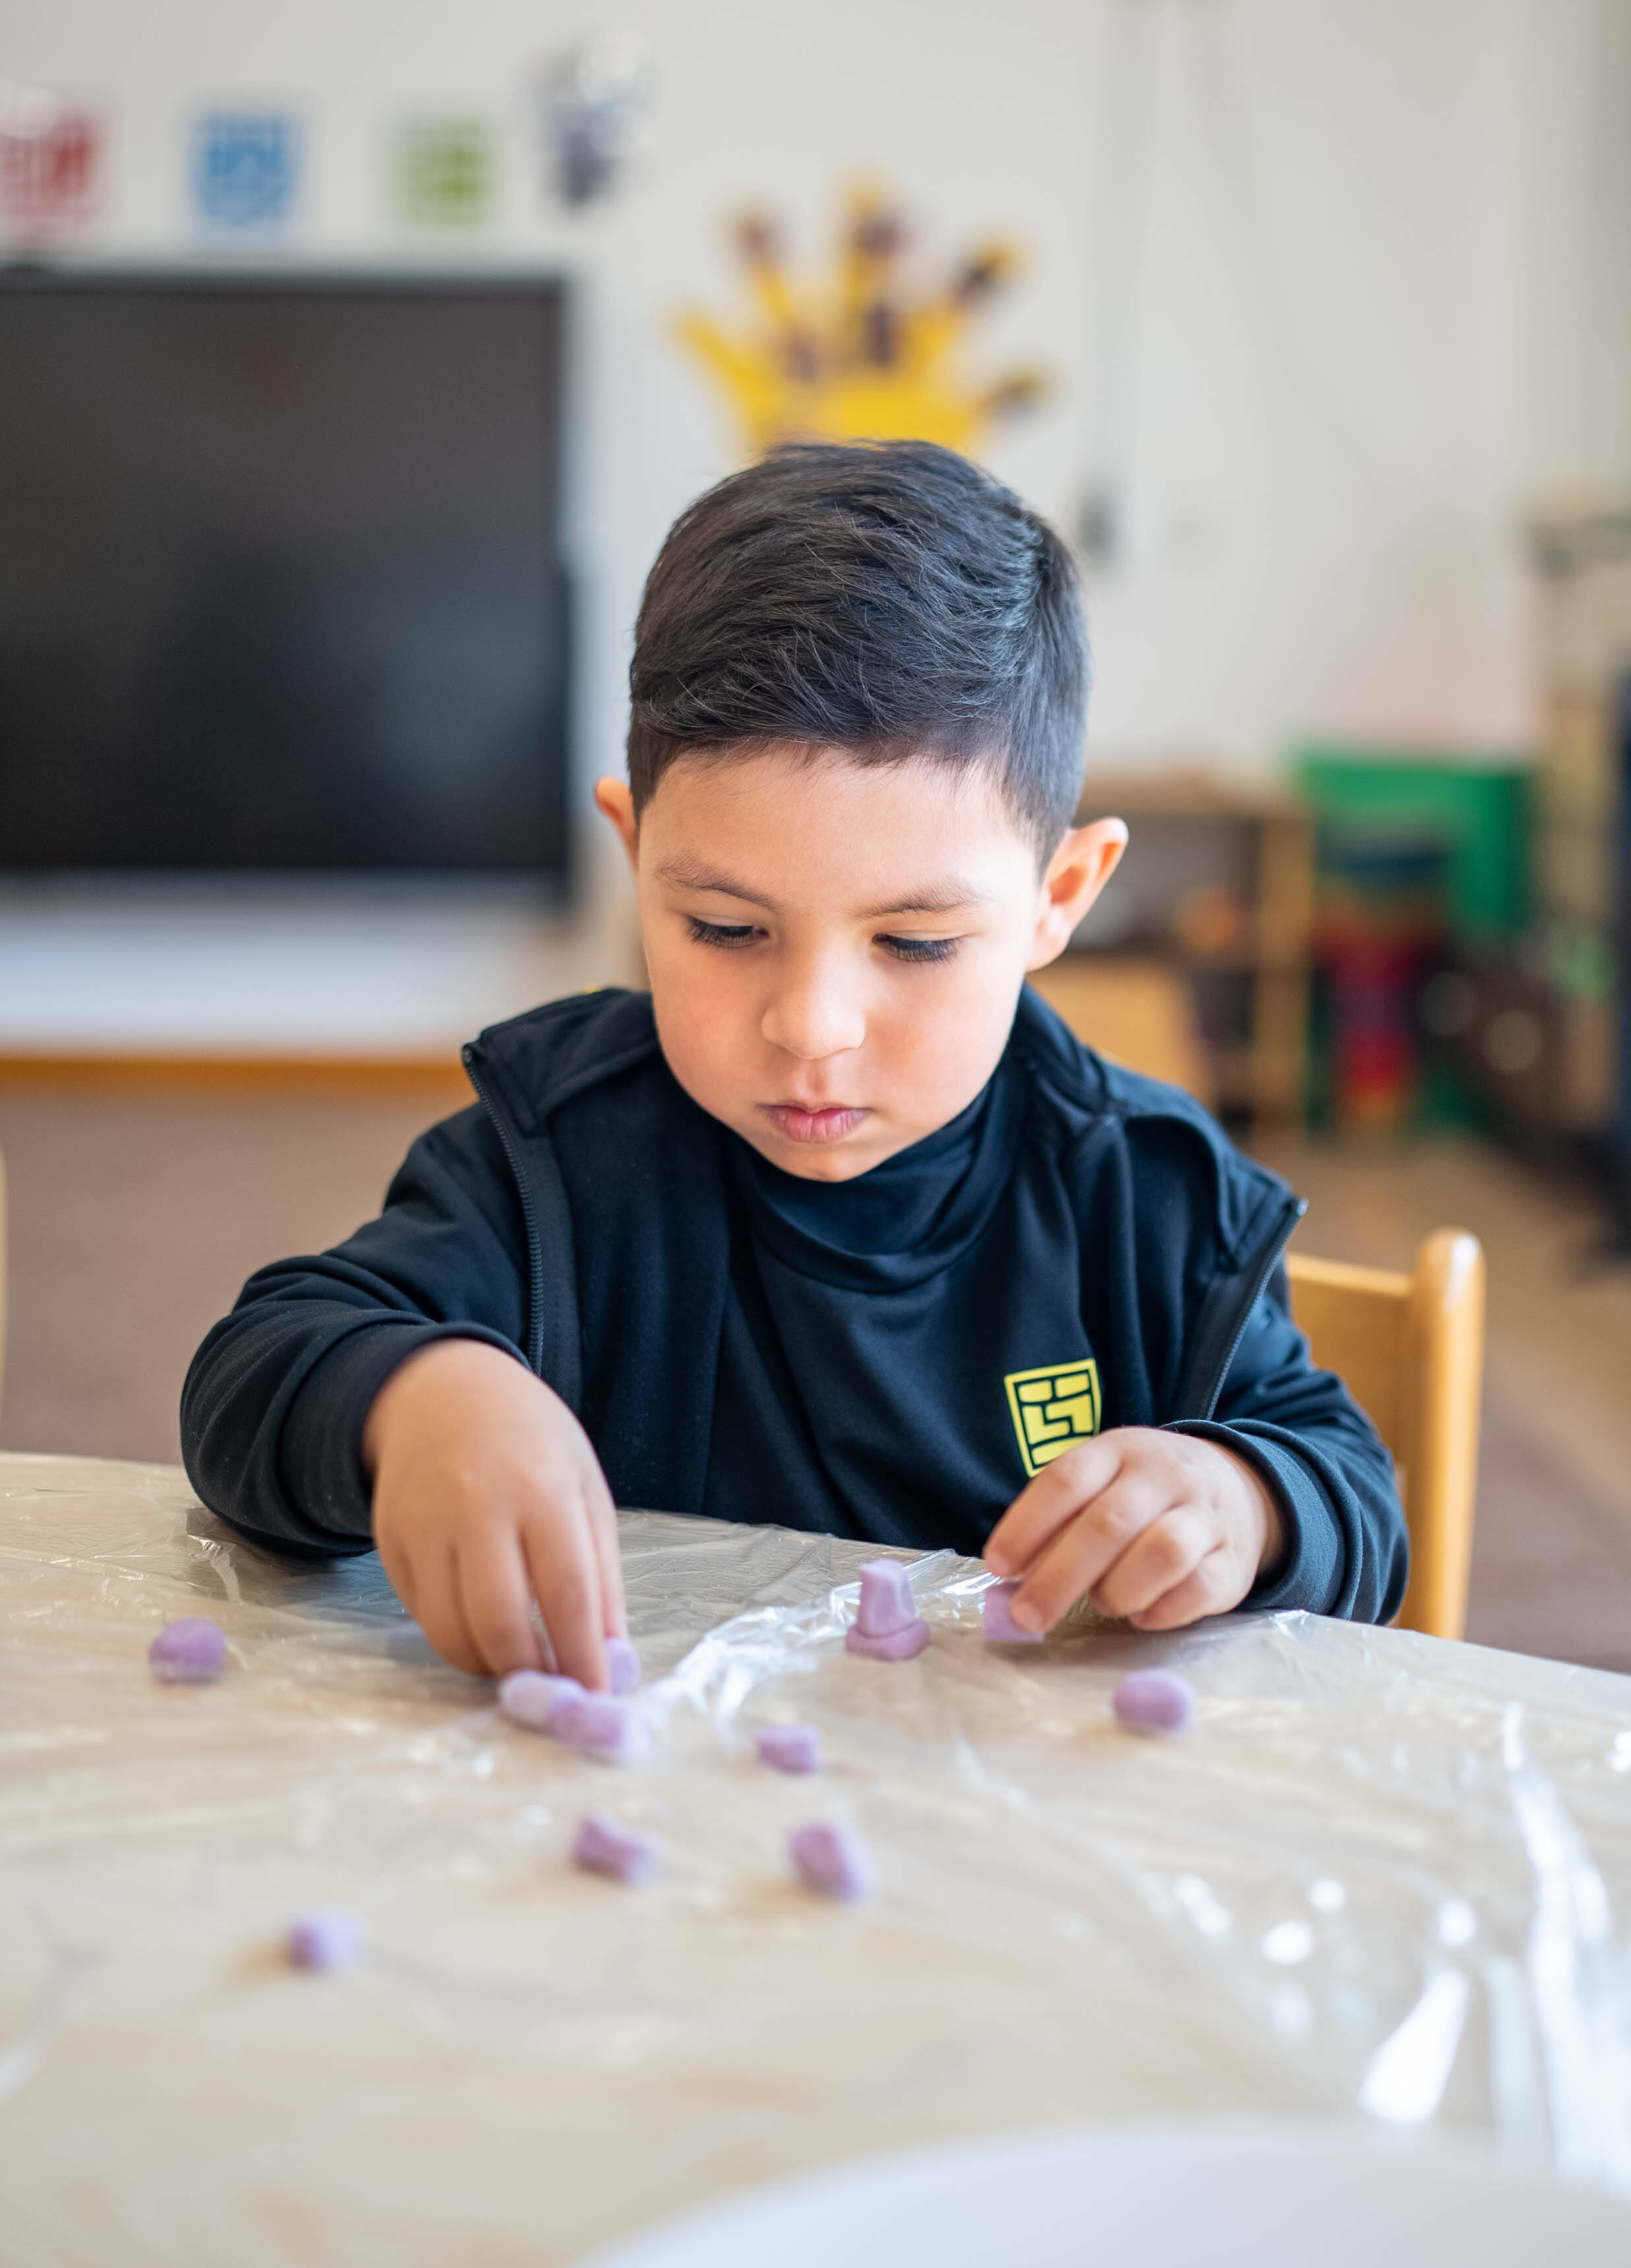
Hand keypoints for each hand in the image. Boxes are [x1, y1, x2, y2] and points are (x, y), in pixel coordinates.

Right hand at [363, 1338, 624, 1684]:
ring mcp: (424, 1525)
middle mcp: (477, 1507)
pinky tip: (480, 1627)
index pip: (566, 1593)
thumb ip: (601, 1575)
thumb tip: (610, 1658)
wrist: (440, 1391)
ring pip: (450, 1630)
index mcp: (541, 1489)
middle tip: (552, 1688)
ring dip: (488, 1666)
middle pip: (498, 1622)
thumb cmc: (530, 1441)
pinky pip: (421, 1614)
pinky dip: (454, 1637)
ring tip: (518, 1662)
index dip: (582, 1657)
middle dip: (529, 1672)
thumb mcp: (584, 1489)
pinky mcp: (389, 1541)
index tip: (596, 1698)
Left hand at [982, 1428, 1283, 1633]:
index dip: (1026, 1525)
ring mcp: (1205, 1516)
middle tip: (1027, 1616)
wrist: (1236, 1487)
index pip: (1066, 1480)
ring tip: (1101, 1603)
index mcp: (1119, 1450)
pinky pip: (1199, 1590)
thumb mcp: (1101, 1484)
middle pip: (1109, 1523)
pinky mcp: (1233, 1561)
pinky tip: (1140, 1616)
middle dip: (1059, 1576)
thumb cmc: (1143, 1495)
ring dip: (1117, 1590)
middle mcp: (1165, 1475)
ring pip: (1162, 1552)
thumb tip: (1013, 1578)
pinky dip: (1162, 1611)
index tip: (998, 1567)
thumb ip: (1058, 1522)